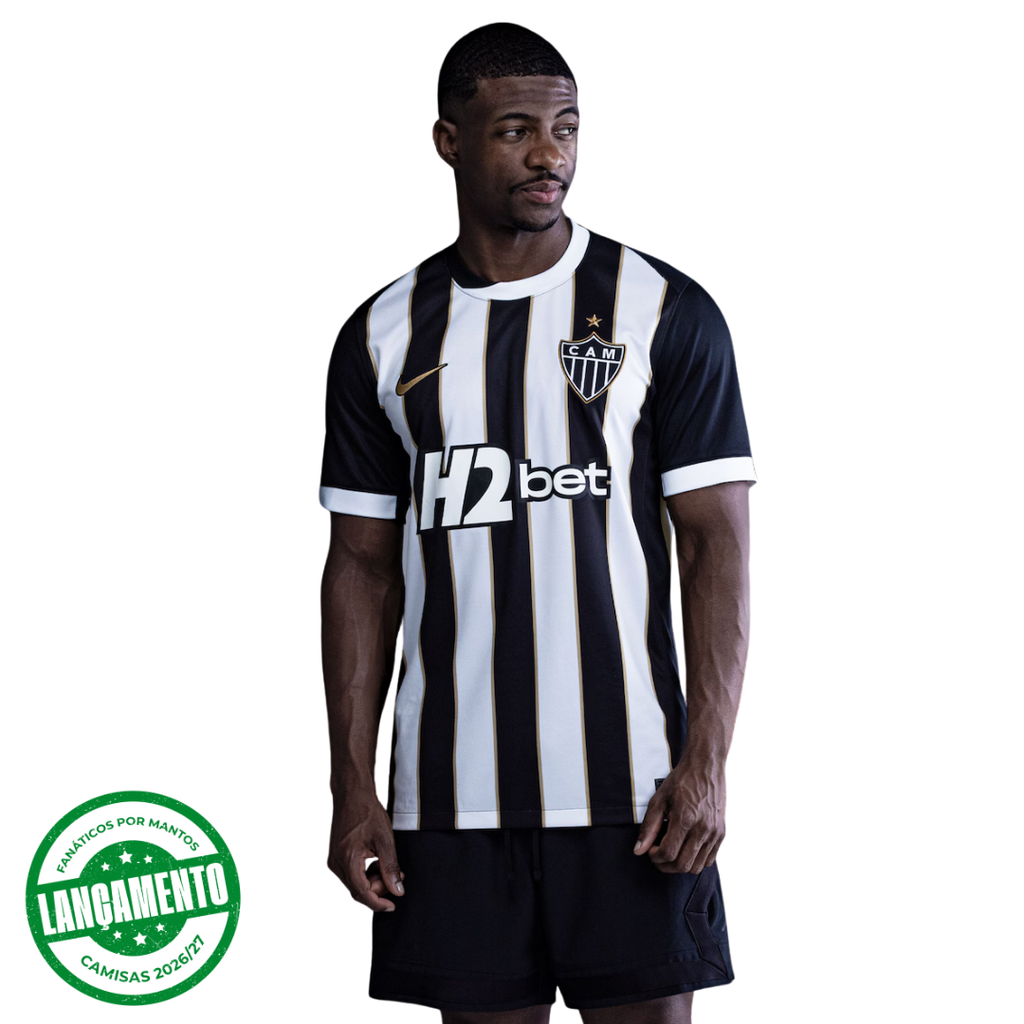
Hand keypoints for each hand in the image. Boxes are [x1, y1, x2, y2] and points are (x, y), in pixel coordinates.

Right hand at [327, 790, 404, 910]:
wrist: (352, 794)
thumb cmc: (368, 812)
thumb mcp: (385, 840)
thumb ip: (390, 867)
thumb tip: (397, 890)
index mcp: (347, 859)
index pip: (362, 893)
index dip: (378, 903)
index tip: (393, 906)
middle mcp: (336, 863)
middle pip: (358, 890)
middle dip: (378, 889)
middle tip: (397, 876)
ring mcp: (333, 860)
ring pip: (354, 883)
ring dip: (372, 881)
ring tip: (388, 866)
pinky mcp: (336, 856)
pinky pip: (351, 874)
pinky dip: (365, 873)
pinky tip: (376, 862)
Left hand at [633, 761, 725, 873]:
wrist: (705, 766)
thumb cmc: (682, 780)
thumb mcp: (659, 800)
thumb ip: (649, 827)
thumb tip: (639, 849)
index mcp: (686, 819)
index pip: (668, 853)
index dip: (654, 857)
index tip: (650, 850)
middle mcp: (703, 829)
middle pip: (682, 865)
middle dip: (665, 866)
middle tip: (656, 856)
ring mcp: (714, 832)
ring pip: (697, 866)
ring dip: (680, 866)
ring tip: (670, 854)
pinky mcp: (721, 833)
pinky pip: (710, 860)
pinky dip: (696, 861)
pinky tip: (685, 850)